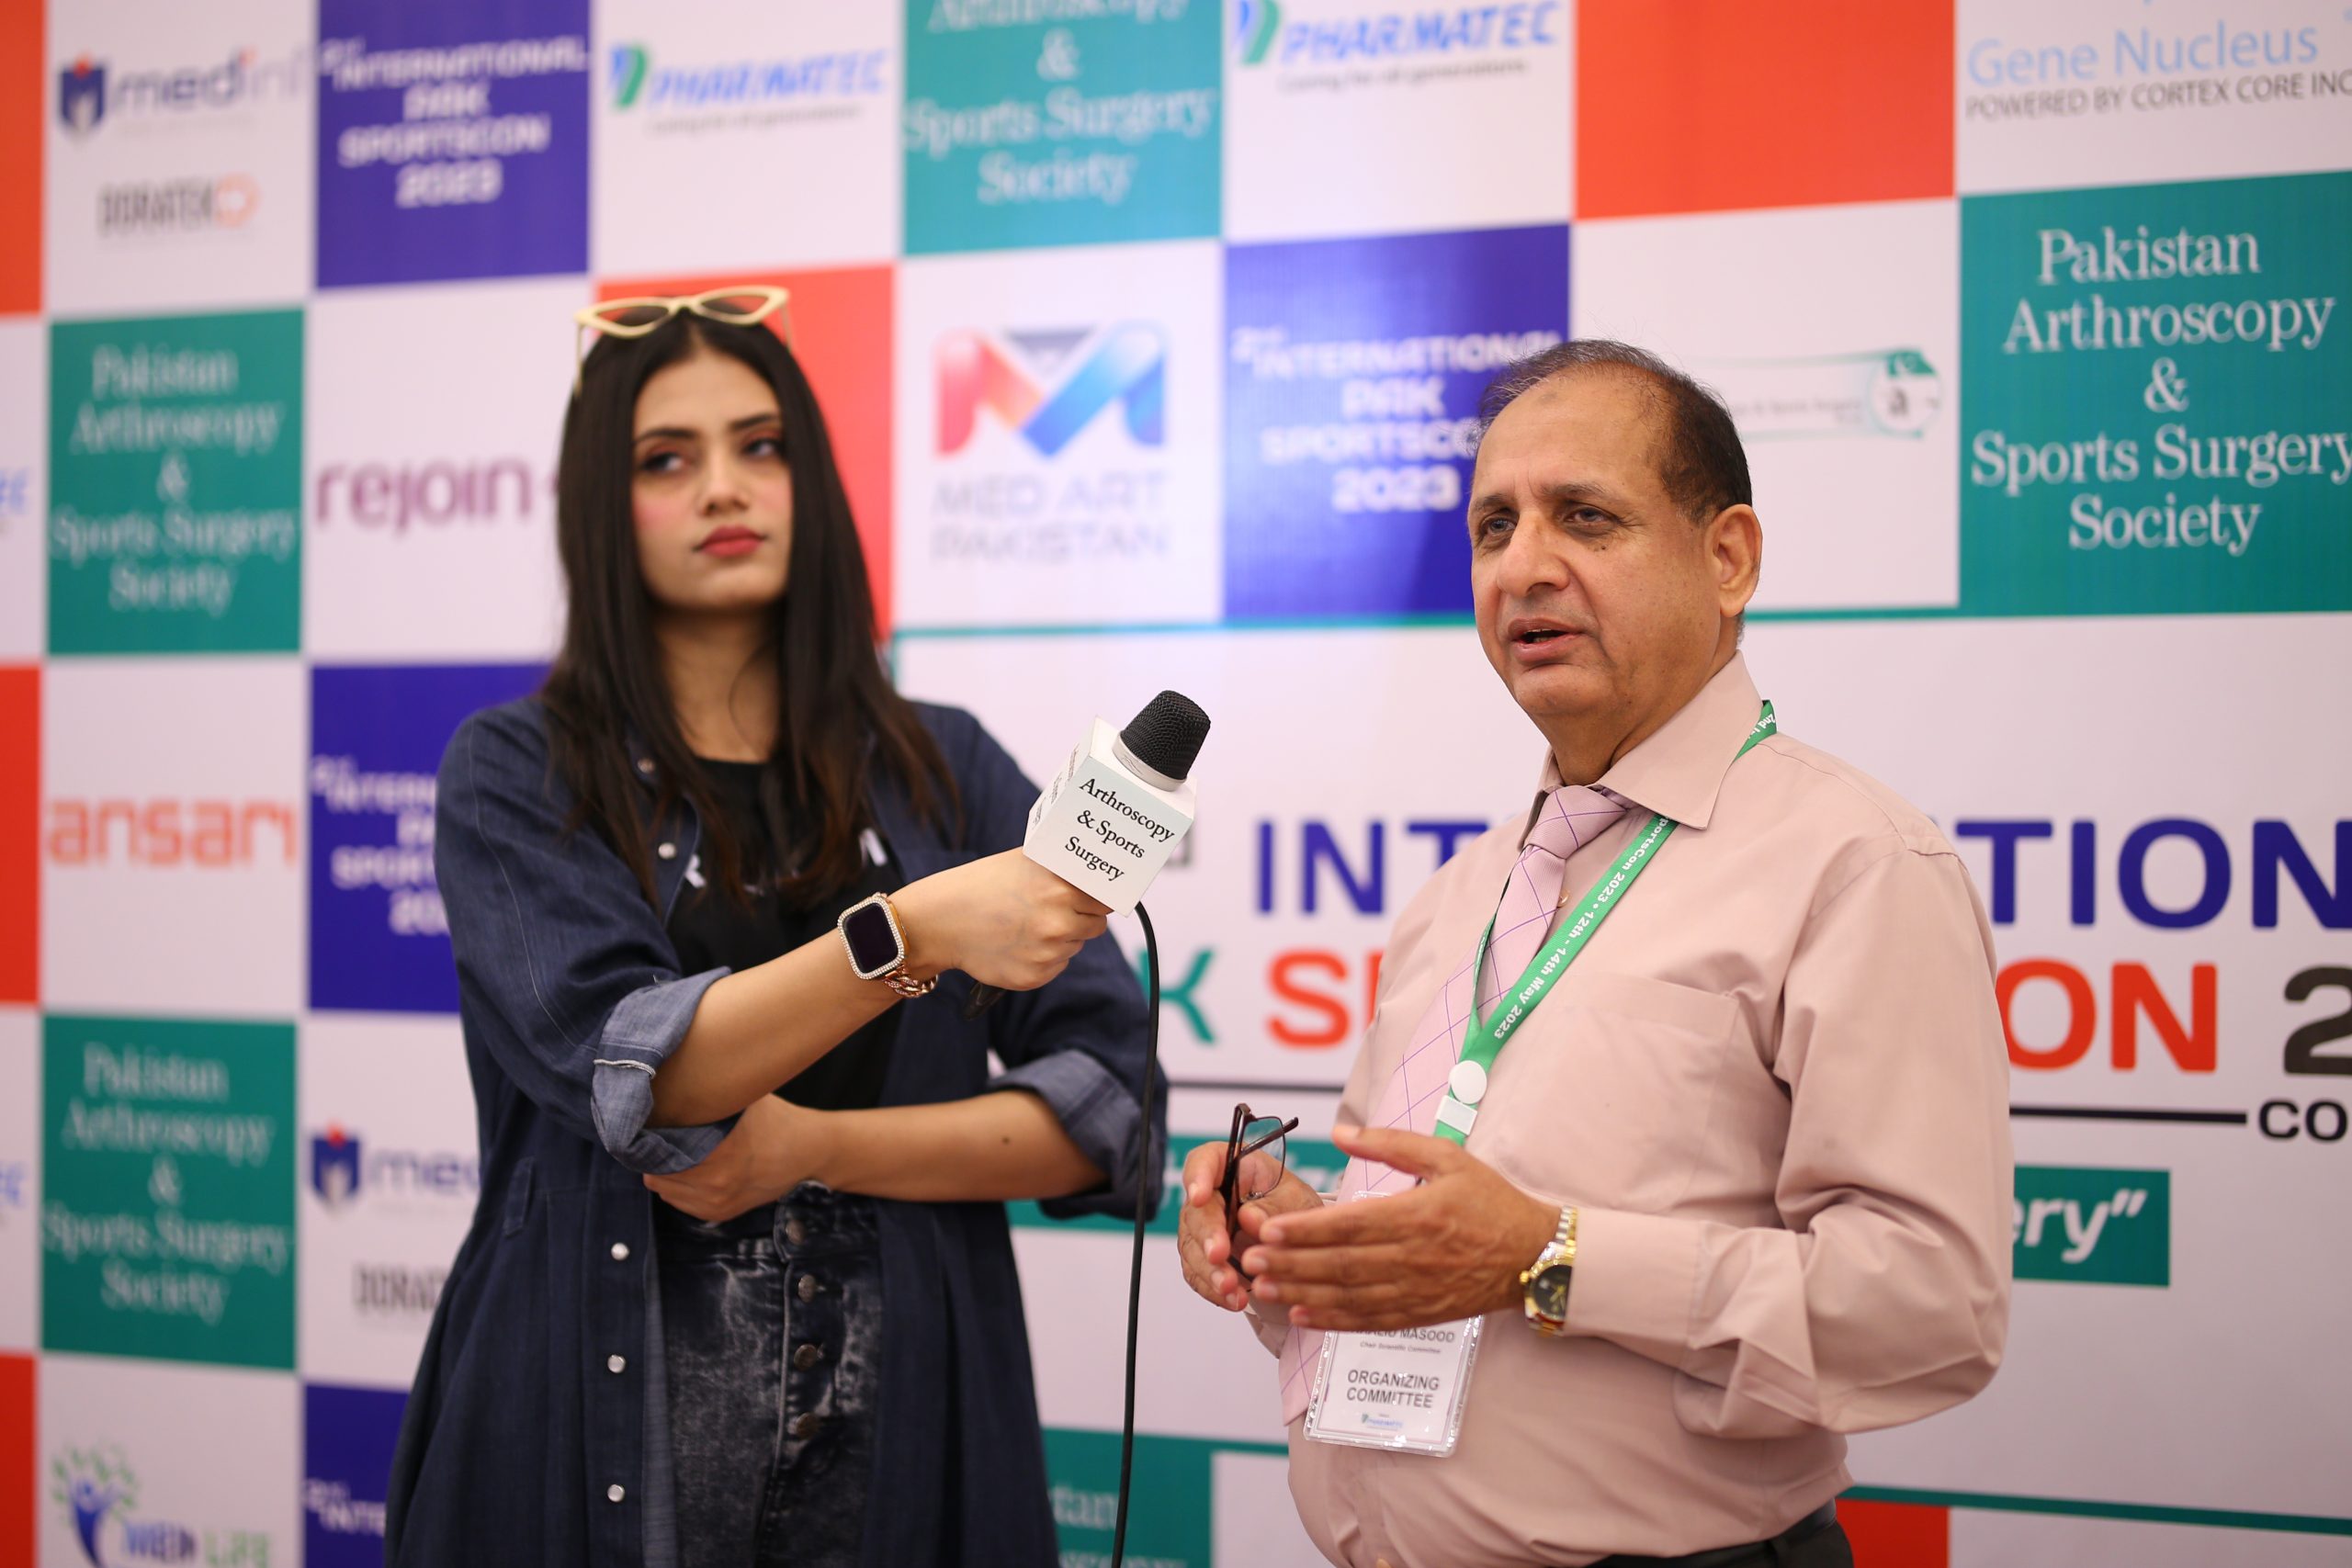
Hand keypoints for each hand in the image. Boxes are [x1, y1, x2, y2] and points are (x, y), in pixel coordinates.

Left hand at [644, 1095, 830, 1222]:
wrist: (807, 1151)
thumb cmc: (773, 1118)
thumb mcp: (742, 1098)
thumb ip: (708, 1094)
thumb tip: (671, 1080)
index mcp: (719, 1151)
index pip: (658, 1151)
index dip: (647, 1136)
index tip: (644, 1124)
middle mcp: (716, 1182)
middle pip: (654, 1172)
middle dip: (653, 1154)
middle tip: (658, 1136)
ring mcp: (717, 1202)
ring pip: (663, 1189)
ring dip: (664, 1172)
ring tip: (676, 1152)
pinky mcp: (719, 1214)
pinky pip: (678, 1202)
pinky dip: (678, 1186)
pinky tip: (691, 1168)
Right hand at [897, 850, 1111, 991]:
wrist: (942, 921)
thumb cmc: (983, 884)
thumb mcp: (1026, 861)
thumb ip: (1063, 868)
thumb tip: (1099, 869)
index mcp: (1061, 891)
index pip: (1106, 899)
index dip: (1099, 897)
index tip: (1095, 897)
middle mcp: (1059, 924)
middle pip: (1096, 926)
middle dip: (1080, 918)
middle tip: (1053, 909)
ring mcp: (1047, 954)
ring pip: (1074, 946)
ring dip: (1061, 938)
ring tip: (1027, 925)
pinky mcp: (1034, 978)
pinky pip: (1056, 966)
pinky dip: (1044, 958)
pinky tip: (1018, 944)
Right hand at [1176, 1137, 1322, 1311]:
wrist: (1299, 1238)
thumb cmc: (1295, 1205)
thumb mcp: (1296, 1199)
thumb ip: (1274, 1207)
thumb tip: (1249, 1218)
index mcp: (1231, 1166)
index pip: (1203, 1162)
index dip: (1197, 1177)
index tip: (1199, 1197)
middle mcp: (1210, 1195)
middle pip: (1196, 1212)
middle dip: (1207, 1236)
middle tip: (1219, 1255)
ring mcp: (1203, 1227)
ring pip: (1193, 1248)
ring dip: (1210, 1271)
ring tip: (1231, 1289)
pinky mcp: (1203, 1256)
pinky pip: (1199, 1274)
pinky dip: (1214, 1289)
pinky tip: (1233, 1300)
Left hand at [1238, 1124, 1556, 1331]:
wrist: (1534, 1255)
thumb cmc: (1490, 1201)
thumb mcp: (1448, 1157)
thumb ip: (1391, 1145)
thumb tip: (1339, 1134)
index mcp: (1418, 1214)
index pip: (1350, 1225)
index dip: (1305, 1230)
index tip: (1267, 1229)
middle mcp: (1413, 1257)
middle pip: (1340, 1264)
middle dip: (1289, 1263)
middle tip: (1247, 1258)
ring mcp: (1415, 1290)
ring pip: (1348, 1296)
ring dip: (1300, 1293)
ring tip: (1261, 1287)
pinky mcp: (1419, 1314)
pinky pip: (1368, 1321)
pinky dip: (1332, 1320)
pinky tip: (1301, 1315)